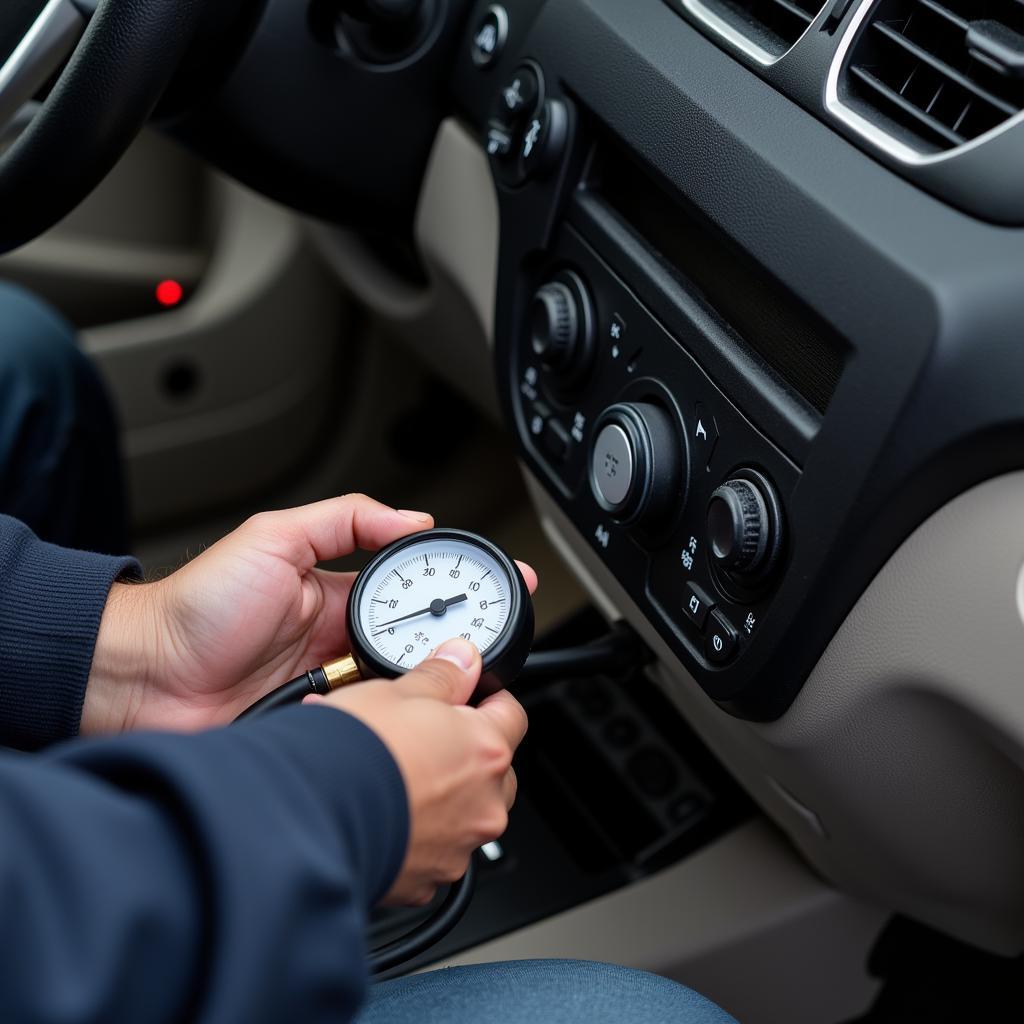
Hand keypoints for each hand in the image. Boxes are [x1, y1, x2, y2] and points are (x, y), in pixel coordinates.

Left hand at [82, 494, 537, 734]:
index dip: (459, 586)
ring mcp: (334, 689)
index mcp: (338, 596)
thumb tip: (411, 517)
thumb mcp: (274, 537)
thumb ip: (344, 519)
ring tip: (441, 678)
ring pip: (401, 690)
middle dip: (456, 645)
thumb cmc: (197, 606)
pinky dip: (385, 723)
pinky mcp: (321, 728)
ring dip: (421, 685)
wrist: (143, 677)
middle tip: (480, 644)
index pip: (415, 588)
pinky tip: (396, 716)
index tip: (505, 584)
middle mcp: (342, 643)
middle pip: (420, 645)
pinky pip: (368, 727)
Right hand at [305, 637, 526, 905]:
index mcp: (486, 750)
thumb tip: (461, 659)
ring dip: (439, 795)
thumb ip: (441, 676)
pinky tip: (380, 812)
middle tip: (423, 738)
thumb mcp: (397, 691)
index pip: (512, 713)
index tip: (464, 695)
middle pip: (494, 770)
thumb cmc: (355, 753)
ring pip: (464, 814)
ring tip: (392, 774)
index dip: (486, 698)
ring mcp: (457, 848)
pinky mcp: (425, 881)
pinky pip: (431, 850)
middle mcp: (484, 805)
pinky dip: (414, 833)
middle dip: (465, 753)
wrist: (309, 818)